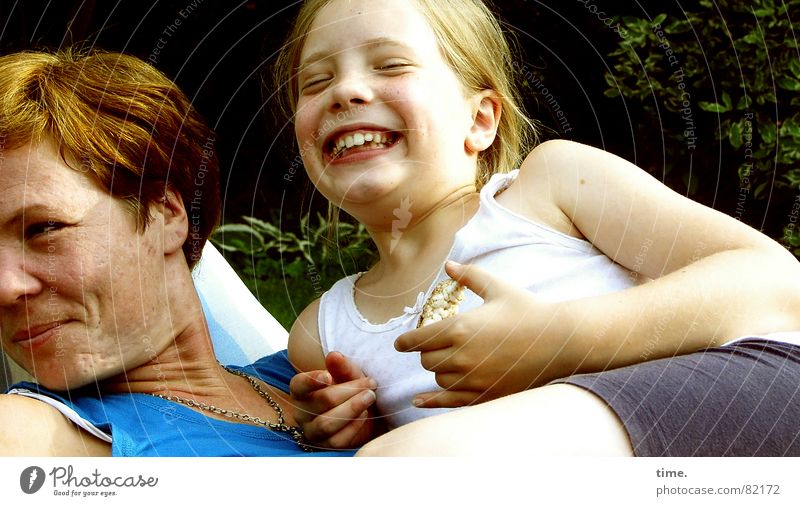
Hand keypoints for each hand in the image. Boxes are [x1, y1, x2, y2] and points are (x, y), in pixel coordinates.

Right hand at [289, 352, 380, 448]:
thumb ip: (342, 366)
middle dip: (349, 390)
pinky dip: (354, 425)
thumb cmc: (351, 389)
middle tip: (370, 383)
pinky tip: (365, 414)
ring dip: (352, 408)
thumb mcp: (349, 375)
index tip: (328, 376)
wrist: (366, 412)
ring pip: (327, 423)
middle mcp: (302, 412)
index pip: (299, 385)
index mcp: (301, 391)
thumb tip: (333, 355)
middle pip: (321, 401)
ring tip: (370, 397)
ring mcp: (313, 431)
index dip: (312, 380)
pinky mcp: (327, 447)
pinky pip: (337, 440)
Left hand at [395, 261, 573, 407]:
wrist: (558, 340)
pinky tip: (419, 401)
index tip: (400, 344)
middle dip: (426, 353)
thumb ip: (469, 276)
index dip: (406, 342)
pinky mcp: (485, 394)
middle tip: (432, 348)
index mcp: (460, 328)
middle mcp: (462, 356)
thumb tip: (449, 265)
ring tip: (447, 362)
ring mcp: (473, 378)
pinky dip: (432, 401)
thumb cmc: (527, 310)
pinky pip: (451, 402)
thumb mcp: (497, 288)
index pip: (418, 339)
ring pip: (439, 380)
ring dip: (439, 371)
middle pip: (426, 361)